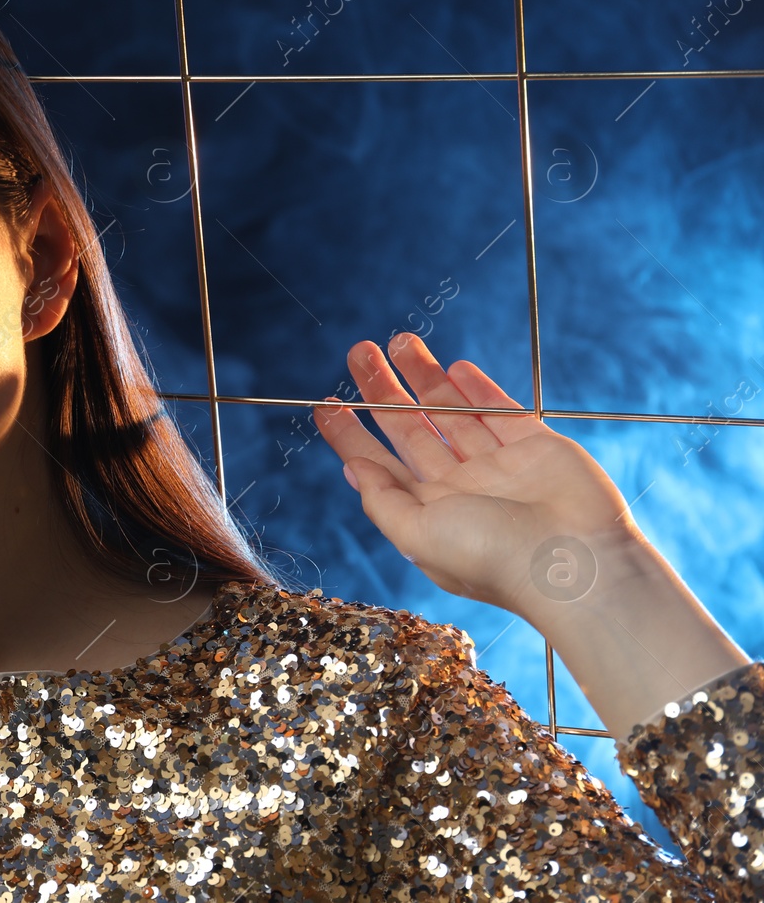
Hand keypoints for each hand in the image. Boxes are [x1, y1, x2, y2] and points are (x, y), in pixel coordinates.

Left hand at [311, 332, 648, 616]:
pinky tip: (454, 366)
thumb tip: (351, 468)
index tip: (325, 405)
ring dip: (424, 376)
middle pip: (409, 429)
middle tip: (357, 351)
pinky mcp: (537, 448)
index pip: (377, 464)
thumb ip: (383, 501)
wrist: (579, 563)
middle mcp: (458, 488)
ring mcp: (498, 466)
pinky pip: (500, 411)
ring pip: (452, 412)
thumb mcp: (418, 537)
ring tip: (398, 340)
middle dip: (381, 390)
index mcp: (426, 512)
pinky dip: (477, 388)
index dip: (349, 435)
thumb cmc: (494, 558)